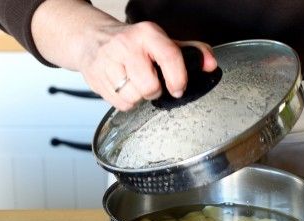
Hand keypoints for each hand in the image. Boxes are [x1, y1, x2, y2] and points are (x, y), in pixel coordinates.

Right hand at [31, 0, 216, 110]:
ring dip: (138, 97)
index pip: (170, 58)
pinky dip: (125, 102)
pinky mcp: (97, 77)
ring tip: (135, 85)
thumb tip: (211, 65)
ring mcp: (109, 61)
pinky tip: (124, 88)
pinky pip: (120, 104)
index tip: (178, 88)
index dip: (178, 79)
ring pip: (133, 97)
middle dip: (154, 91)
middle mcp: (127, 45)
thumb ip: (191, 52)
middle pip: (149, 86)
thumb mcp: (162, 42)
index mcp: (148, 34)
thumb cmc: (133, 44)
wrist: (92, 38)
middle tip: (151, 84)